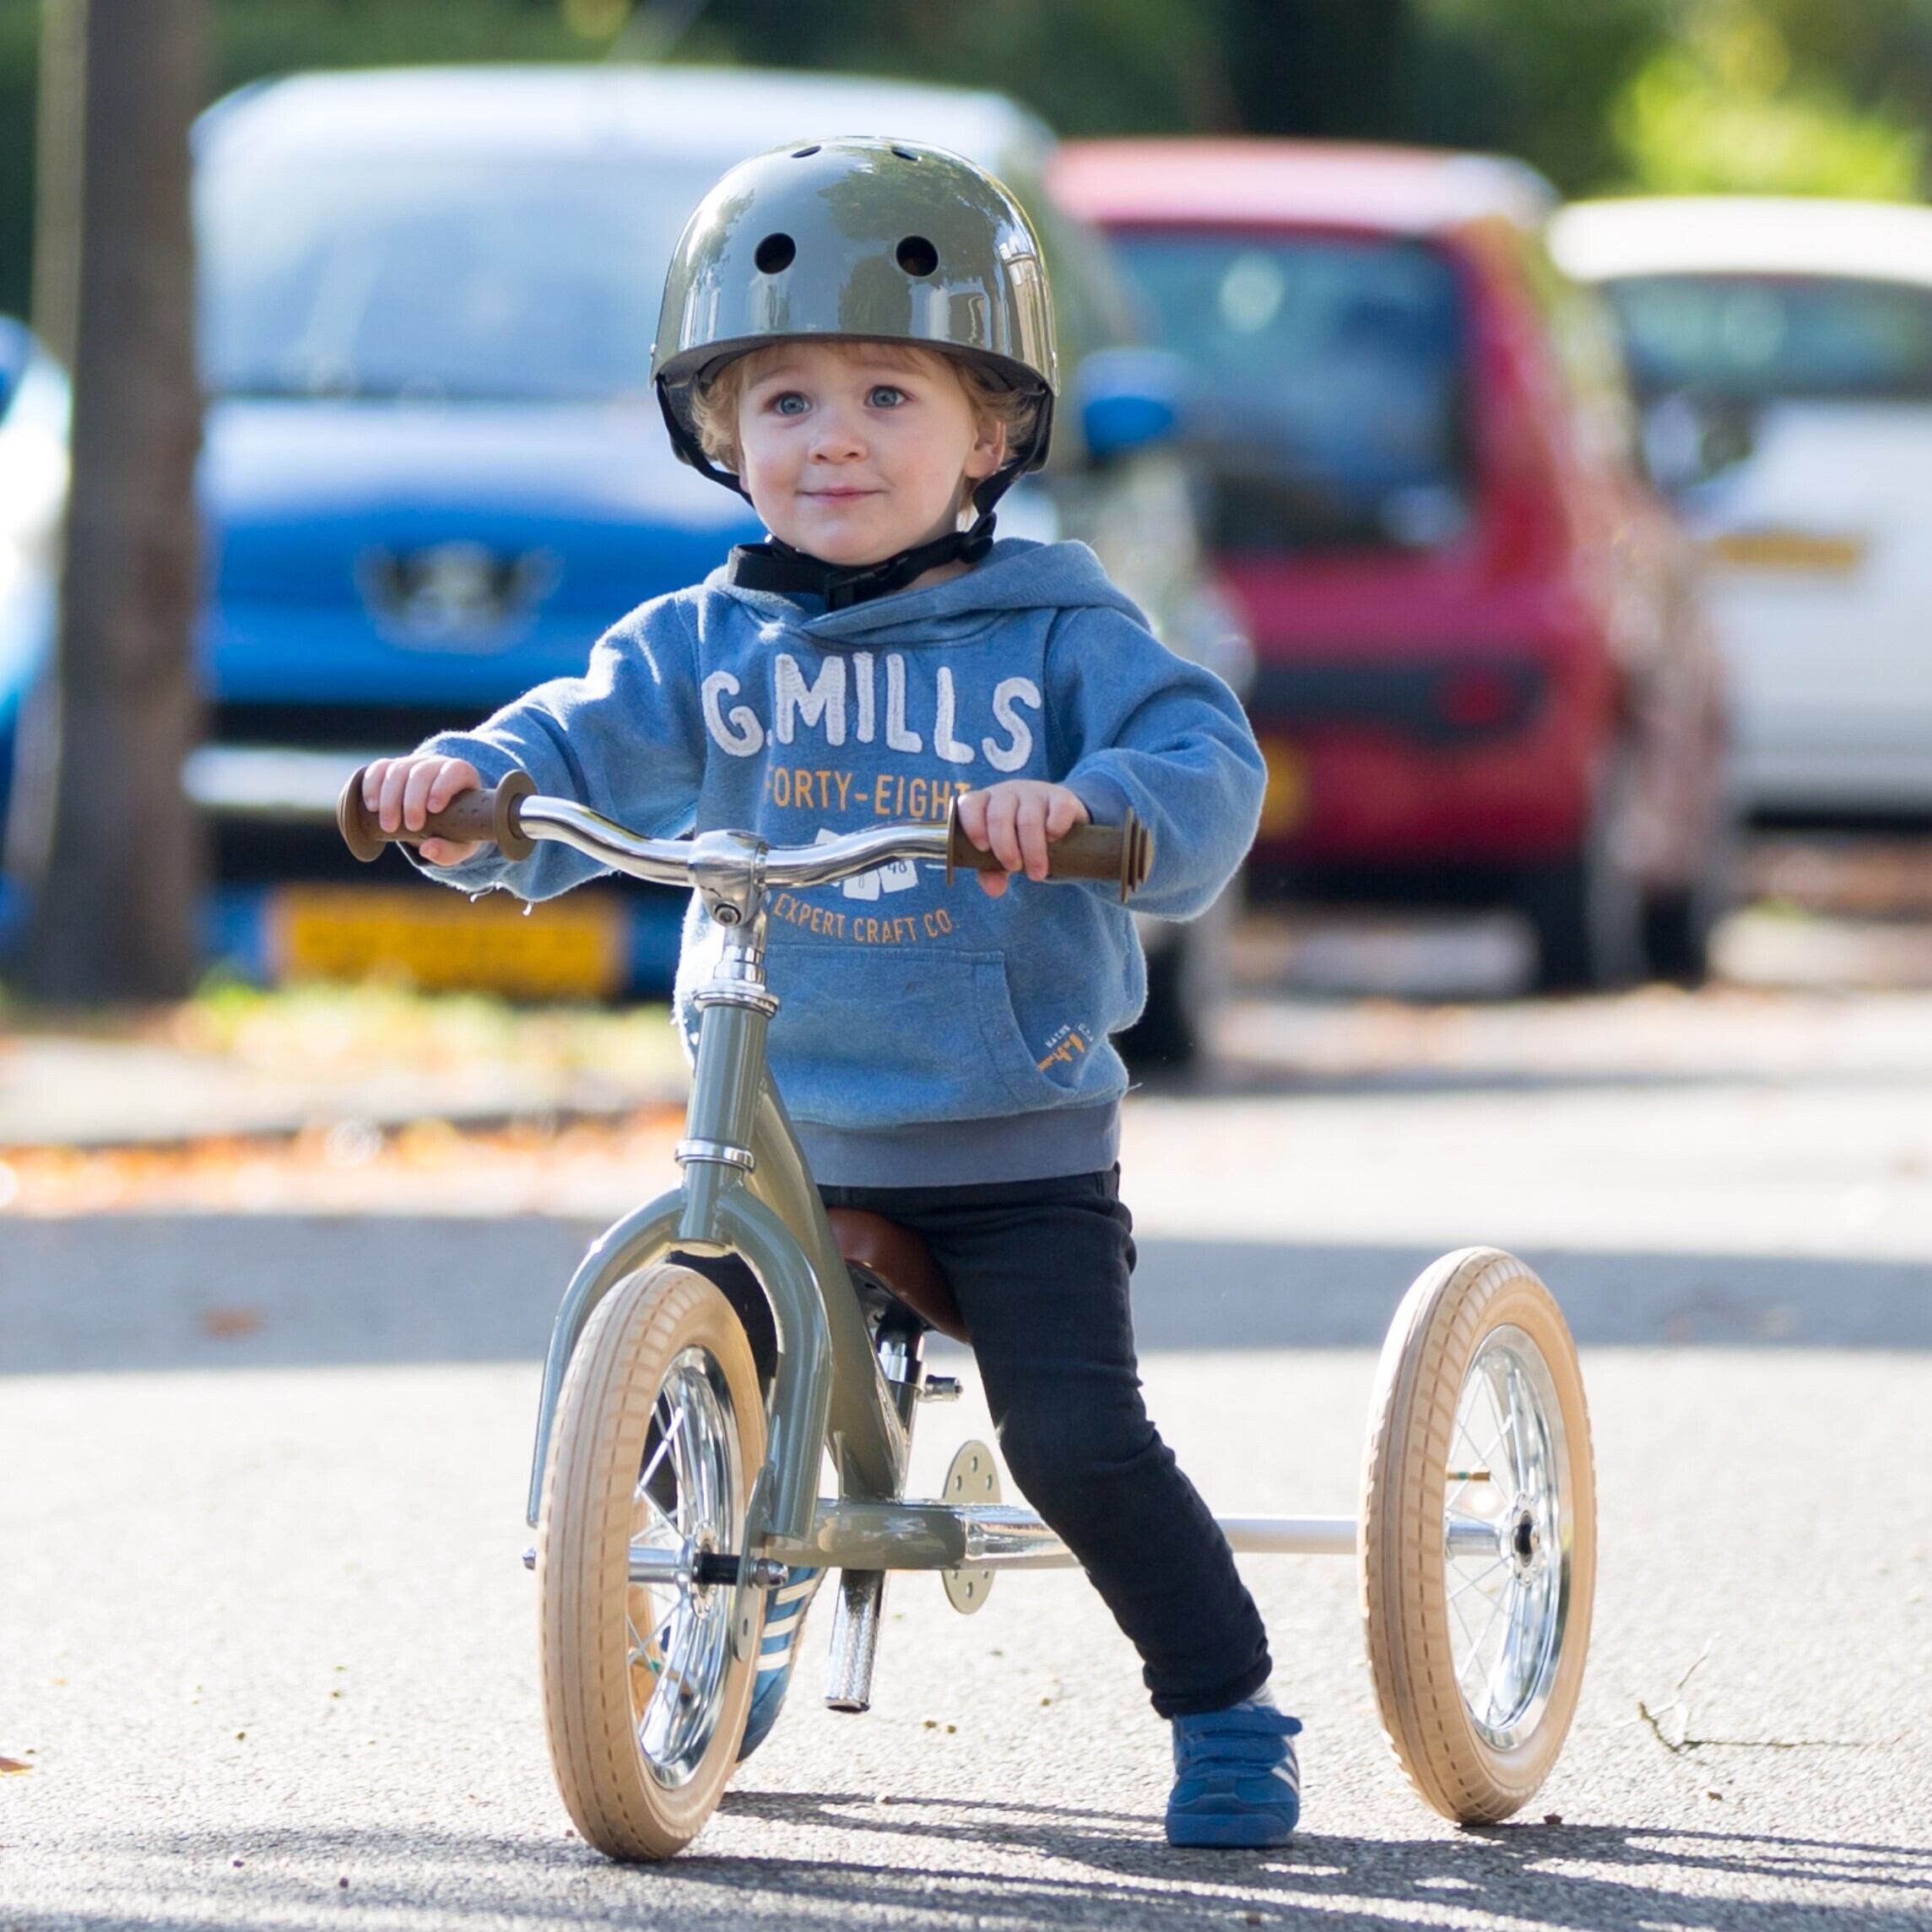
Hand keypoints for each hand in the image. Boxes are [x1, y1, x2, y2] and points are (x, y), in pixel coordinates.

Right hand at [361, 754, 484, 865]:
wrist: (440, 817)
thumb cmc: (456, 829)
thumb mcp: (460, 845)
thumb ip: (450, 851)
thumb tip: (428, 850)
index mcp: (462, 776)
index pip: (455, 771)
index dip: (443, 787)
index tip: (433, 810)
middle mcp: (437, 765)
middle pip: (421, 772)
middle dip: (412, 801)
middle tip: (411, 828)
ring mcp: (413, 764)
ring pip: (397, 770)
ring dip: (390, 799)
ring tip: (389, 826)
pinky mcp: (391, 768)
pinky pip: (378, 768)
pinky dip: (372, 786)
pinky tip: (372, 807)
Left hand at [953, 781, 1089, 897]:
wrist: (1055, 820)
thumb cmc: (1019, 838)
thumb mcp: (1002, 855)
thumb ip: (992, 872)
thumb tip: (994, 890)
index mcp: (984, 804)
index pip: (969, 805)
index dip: (973, 827)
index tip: (983, 849)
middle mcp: (1007, 794)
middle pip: (999, 816)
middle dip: (1005, 848)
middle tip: (1016, 868)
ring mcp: (1034, 793)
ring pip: (1029, 818)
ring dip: (1032, 850)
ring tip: (1036, 872)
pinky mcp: (1061, 796)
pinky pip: (1059, 807)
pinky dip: (1056, 826)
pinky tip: (1053, 839)